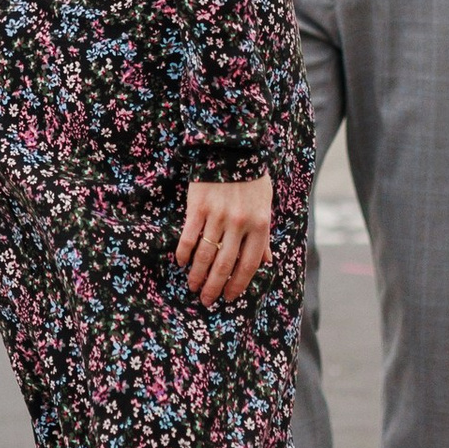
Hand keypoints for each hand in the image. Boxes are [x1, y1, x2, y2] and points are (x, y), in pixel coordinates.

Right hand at [176, 172, 272, 304]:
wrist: (232, 147)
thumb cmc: (252, 178)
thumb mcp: (265, 205)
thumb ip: (265, 235)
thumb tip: (267, 262)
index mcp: (260, 224)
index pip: (248, 265)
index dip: (238, 285)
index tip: (229, 297)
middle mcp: (239, 223)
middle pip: (224, 265)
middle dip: (214, 287)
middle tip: (206, 300)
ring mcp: (217, 215)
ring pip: (205, 254)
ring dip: (197, 275)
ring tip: (192, 286)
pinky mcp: (198, 206)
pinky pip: (189, 236)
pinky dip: (184, 252)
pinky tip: (181, 262)